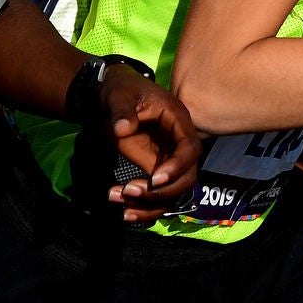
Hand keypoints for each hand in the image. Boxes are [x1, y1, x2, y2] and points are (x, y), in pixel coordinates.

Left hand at [96, 63, 200, 222]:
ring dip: (149, 204)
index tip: (154, 179)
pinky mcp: (156, 172)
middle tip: (128, 189)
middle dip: (161, 191)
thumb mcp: (118, 95)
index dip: (177, 166)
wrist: (112, 97)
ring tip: (117, 198)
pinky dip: (144, 208)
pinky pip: (159, 197)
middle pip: (187, 177)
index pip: (190, 149)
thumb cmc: (120, 91)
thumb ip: (121, 110)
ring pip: (173, 193)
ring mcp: (169, 160)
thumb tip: (123, 129)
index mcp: (177, 120)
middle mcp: (178, 144)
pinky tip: (125, 211)